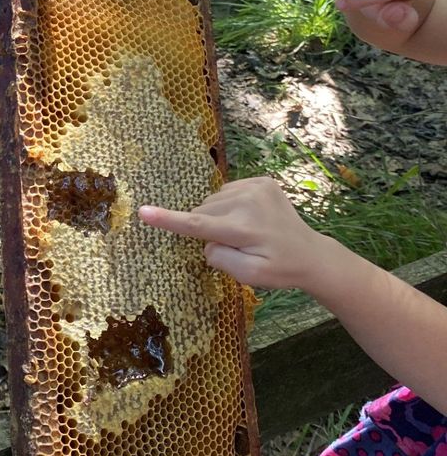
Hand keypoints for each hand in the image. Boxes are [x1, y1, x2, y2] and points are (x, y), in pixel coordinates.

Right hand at [136, 177, 339, 290]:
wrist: (311, 254)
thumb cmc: (278, 270)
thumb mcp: (248, 276)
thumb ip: (219, 258)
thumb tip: (207, 240)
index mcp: (243, 229)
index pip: (197, 224)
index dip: (168, 220)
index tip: (143, 211)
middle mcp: (248, 202)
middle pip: (203, 212)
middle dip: (208, 228)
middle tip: (234, 244)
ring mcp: (257, 186)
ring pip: (213, 201)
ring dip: (218, 216)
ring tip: (243, 231)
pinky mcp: (262, 180)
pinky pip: (227, 191)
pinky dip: (229, 205)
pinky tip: (248, 217)